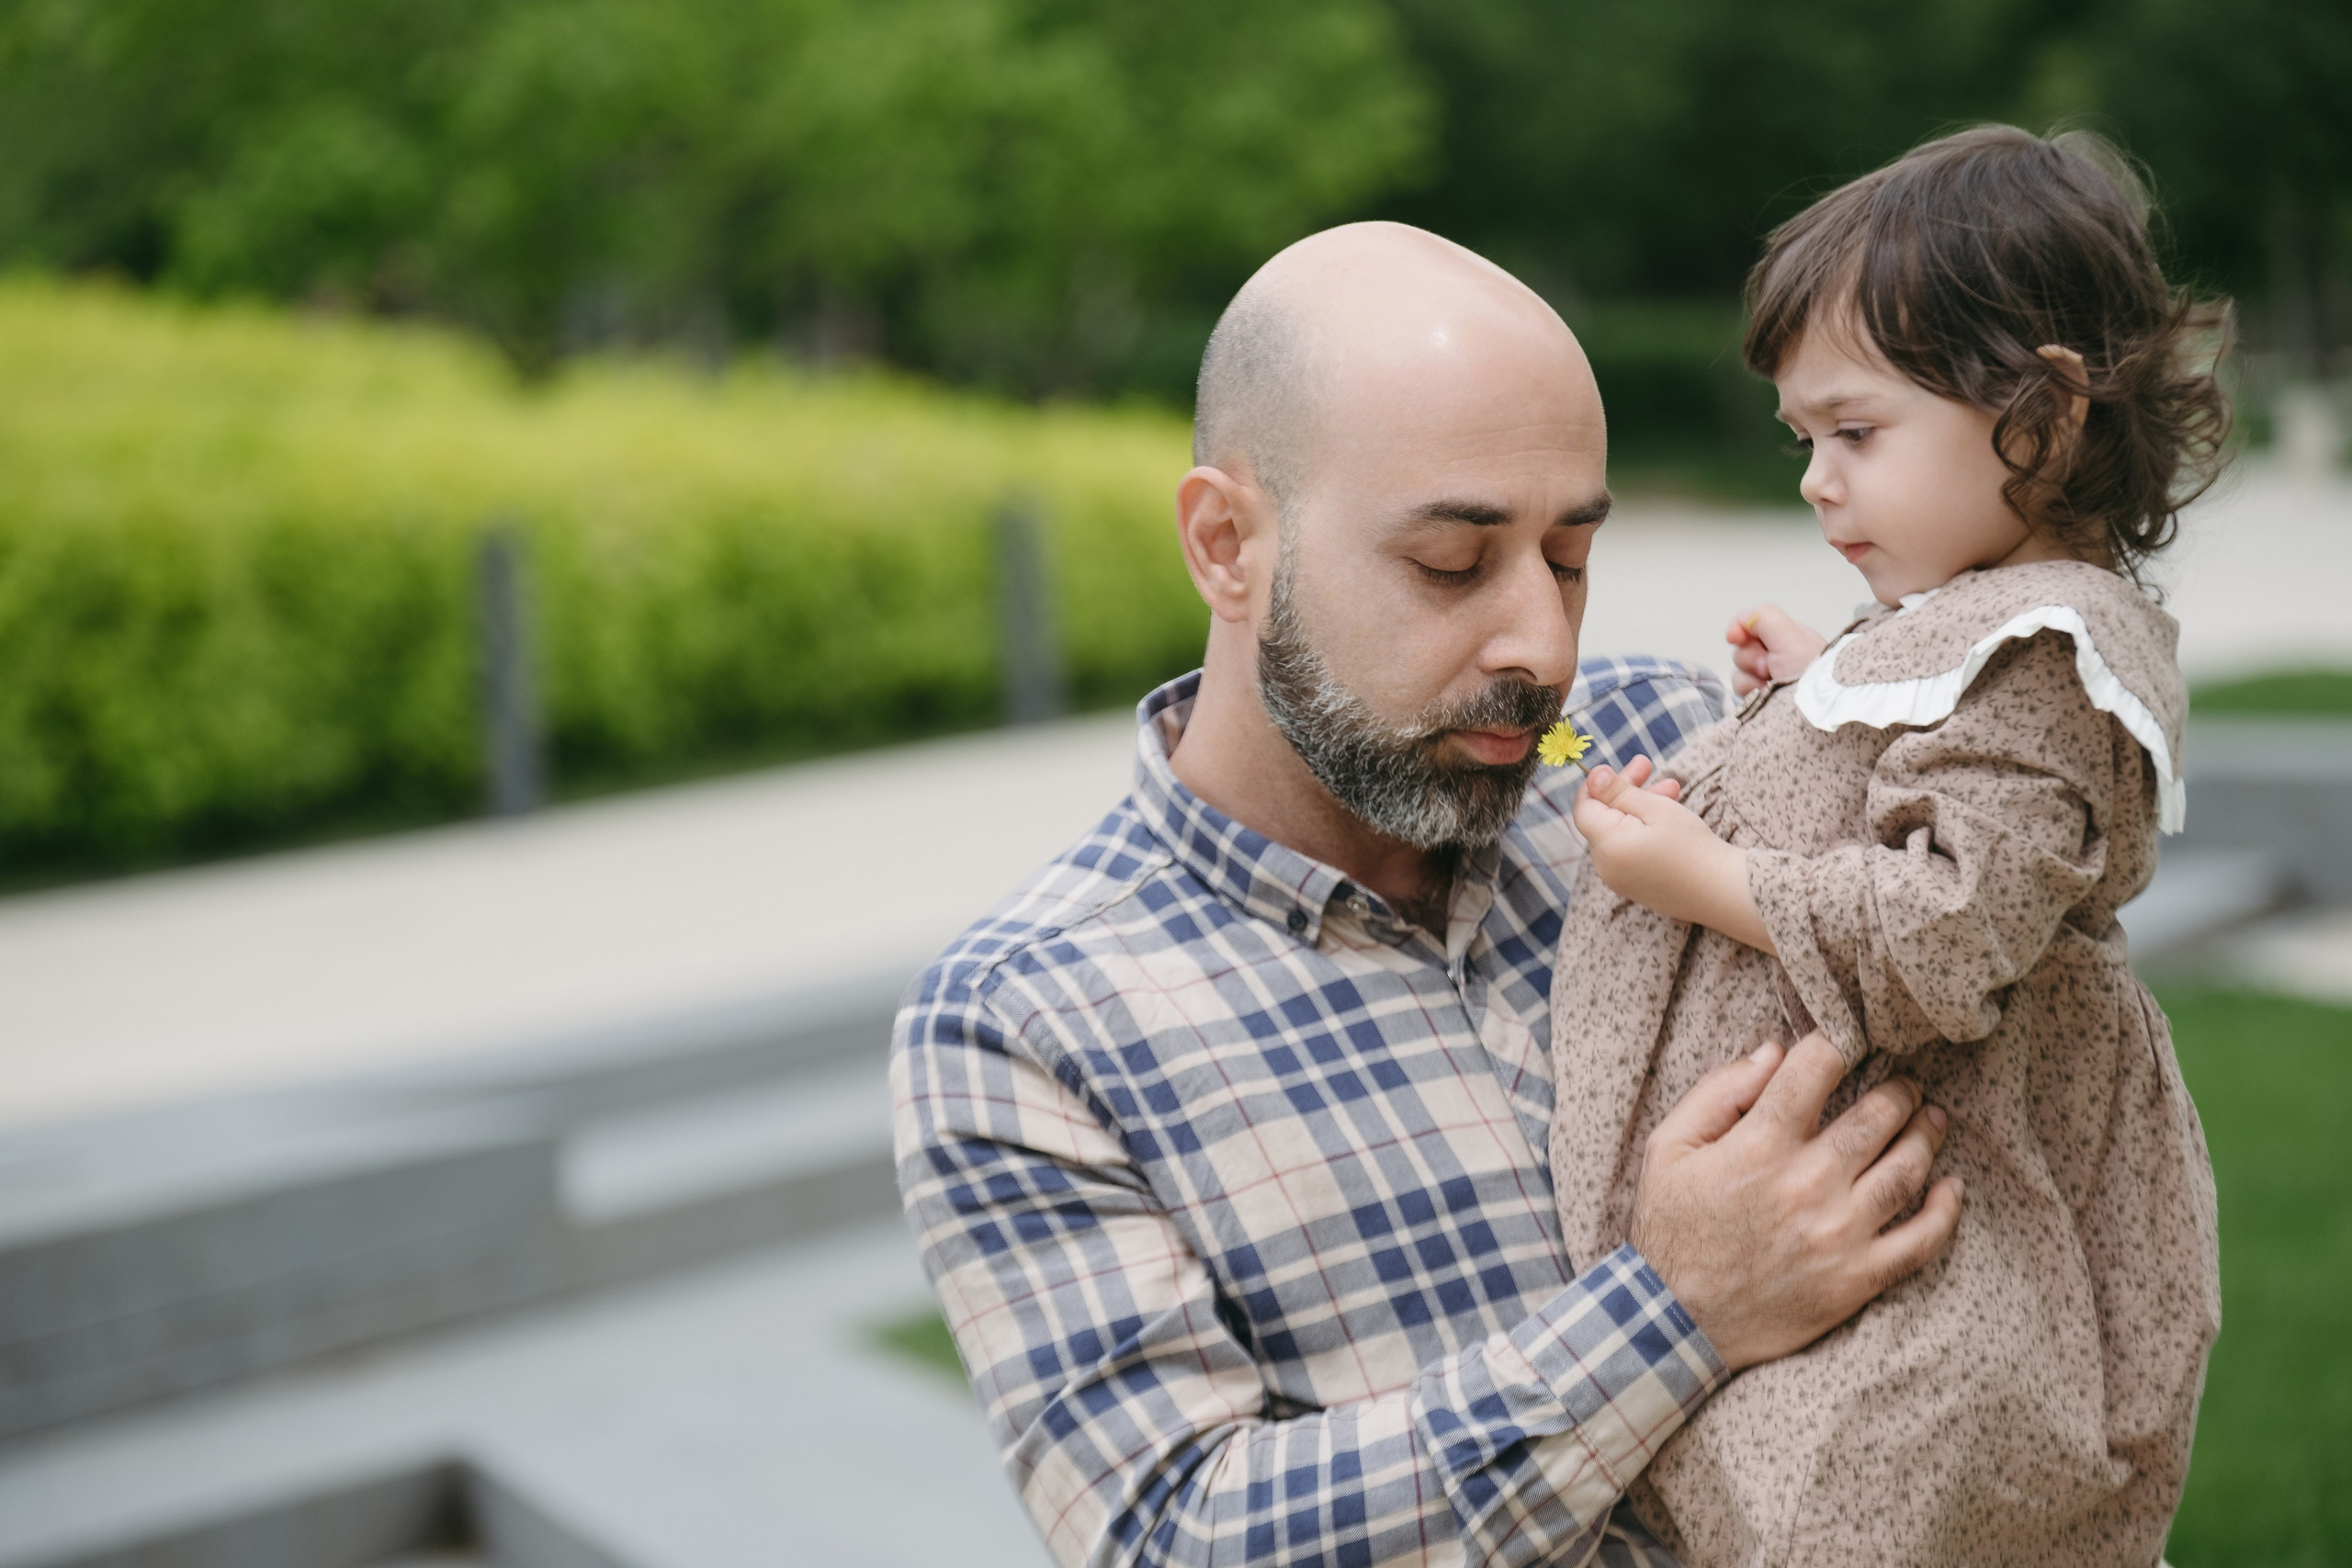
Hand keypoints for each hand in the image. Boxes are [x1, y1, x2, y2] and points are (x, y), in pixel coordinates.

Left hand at [1573, 762, 1766, 948]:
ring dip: (1639, 807)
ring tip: (1672, 787)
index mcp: (1606, 846)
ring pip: (1619, 833)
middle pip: (1604, 819)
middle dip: (1624, 790)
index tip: (1618, 766)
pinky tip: (1667, 816)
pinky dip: (1642, 831)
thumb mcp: (1655, 808)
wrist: (1723, 891)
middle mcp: (1605, 867)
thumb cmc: (1691, 846)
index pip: (1584, 809)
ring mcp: (1619, 880)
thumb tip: (1592, 776)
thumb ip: (1618, 792)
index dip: (1596, 785)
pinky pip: (1630, 851)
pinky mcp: (1636, 887)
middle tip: (1647, 764)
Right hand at [1627, 1033, 1963, 1371]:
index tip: (1846, 1043)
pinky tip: (1951, 1188)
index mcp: (1759, 1145)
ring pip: (1907, 1168)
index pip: (1817, 1068)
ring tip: (1932, 1120)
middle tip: (1904, 1086)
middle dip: (1898, 1090)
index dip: (1837, 1043)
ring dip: (1927, 1135)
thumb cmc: (1670, 1229)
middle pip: (1878, 1115)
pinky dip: (1946, 1210)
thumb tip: (1774, 1052)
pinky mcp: (1858, 1279)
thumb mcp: (1668, 1148)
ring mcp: (1839, 1234)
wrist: (1676, 1322)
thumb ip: (1717, 1092)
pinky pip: (1922, 1240)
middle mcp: (1807, 1183)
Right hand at [1725, 605, 1828, 695]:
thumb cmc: (1808, 670)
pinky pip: (1740, 690)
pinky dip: (1750, 691)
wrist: (1818, 710)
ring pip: (1739, 670)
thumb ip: (1764, 617)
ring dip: (1750, 678)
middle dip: (1751, 658)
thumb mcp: (1790, 635)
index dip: (1740, 629)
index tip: (1736, 638)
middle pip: (1743, 648)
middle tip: (1769, 667)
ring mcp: (1769, 679)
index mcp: (1787, 636)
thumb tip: (1740, 622)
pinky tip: (1764, 695)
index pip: (1752, 624)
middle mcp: (1777, 655)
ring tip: (1769, 685)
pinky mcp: (1762, 698)